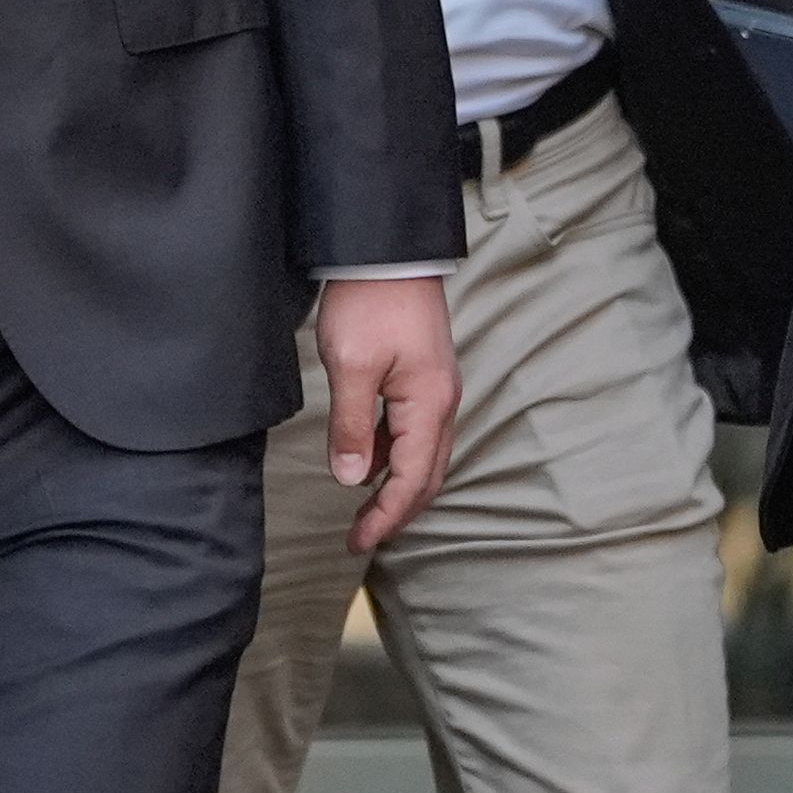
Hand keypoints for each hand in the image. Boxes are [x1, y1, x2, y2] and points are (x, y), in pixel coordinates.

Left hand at [318, 277, 457, 550]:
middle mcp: (442, 403)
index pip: (412, 481)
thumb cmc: (368, 302)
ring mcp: (436, 389)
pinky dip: (396, 455)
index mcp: (428, 405)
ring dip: (398, 485)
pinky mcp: (424, 376)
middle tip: (362, 536)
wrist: (386, 250)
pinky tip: (368, 458)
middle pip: (427, 476)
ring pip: (424, 455)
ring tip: (363, 507)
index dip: (385, 517)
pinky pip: (415, 431)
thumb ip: (352, 426)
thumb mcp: (350, 366)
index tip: (357, 542)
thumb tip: (352, 479)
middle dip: (397, 511)